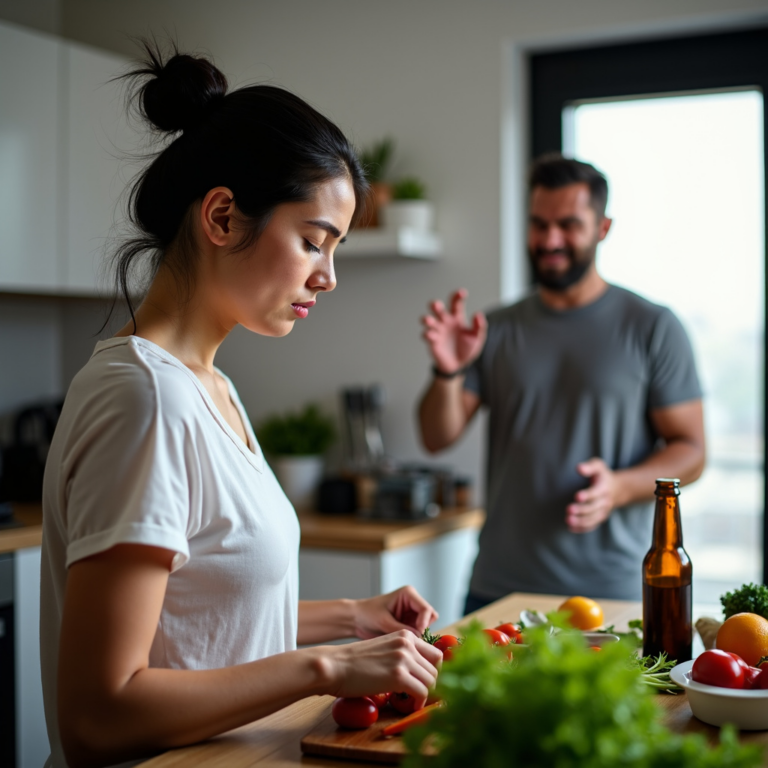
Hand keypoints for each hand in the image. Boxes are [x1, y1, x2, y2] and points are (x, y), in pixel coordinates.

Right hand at [317, 630, 441, 705]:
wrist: (335, 665)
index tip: (427, 682)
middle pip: (436, 668)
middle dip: (432, 683)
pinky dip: (420, 702)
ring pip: (432, 680)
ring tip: (415, 700)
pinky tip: (412, 705)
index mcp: (405, 635)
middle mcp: (407, 643)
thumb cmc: (355, 661)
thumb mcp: (385, 648)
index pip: (435, 654)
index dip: (433, 670)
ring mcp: (403, 658)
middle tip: (422, 694)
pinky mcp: (398, 676)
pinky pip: (422, 692)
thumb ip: (403, 654)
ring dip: (426, 693)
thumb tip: (420, 672)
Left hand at [352, 586, 438, 639]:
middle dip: (423, 629)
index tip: (416, 635)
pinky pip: (419, 632)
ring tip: (404, 640)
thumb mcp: (384, 622)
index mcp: (408, 594)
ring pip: (426, 626)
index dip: (424, 623)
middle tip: (411, 639)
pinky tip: (402, 642)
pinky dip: (414, 638)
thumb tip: (419, 638)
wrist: (356, 620)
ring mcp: (412, 613)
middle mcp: (413, 602)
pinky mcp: (409, 623)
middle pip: (430, 617)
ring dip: (418, 634)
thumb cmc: (367, 615)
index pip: (426, 609)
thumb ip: (403, 629)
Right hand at [421, 289, 486, 374]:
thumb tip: (478, 314)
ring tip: (429, 321)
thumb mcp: (477, 337)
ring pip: (428, 321)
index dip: (458, 296)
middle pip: (438, 309)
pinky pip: (427, 335)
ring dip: (427, 319)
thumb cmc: (467, 348)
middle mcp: (445, 322)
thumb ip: (479, 326)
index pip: (456, 304)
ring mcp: (438, 331)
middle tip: (437, 305)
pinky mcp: (432, 342)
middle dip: (435, 305)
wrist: (459, 365)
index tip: (462, 292)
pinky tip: (433, 336)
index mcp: (456, 318)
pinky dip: (428, 334)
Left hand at [566, 458, 619, 533]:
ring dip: (581, 521)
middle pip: (593, 507)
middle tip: (568, 509)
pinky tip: (571, 528)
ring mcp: (603, 511)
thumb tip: (579, 468)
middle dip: (581, 510)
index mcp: (604, 487)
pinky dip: (583, 528)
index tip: (577, 496)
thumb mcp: (598, 466)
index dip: (587, 495)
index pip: (596, 492)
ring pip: (593, 519)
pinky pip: (593, 525)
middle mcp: (605, 501)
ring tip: (568, 520)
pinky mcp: (600, 517)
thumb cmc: (602, 475)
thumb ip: (589, 466)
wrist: (618, 489)